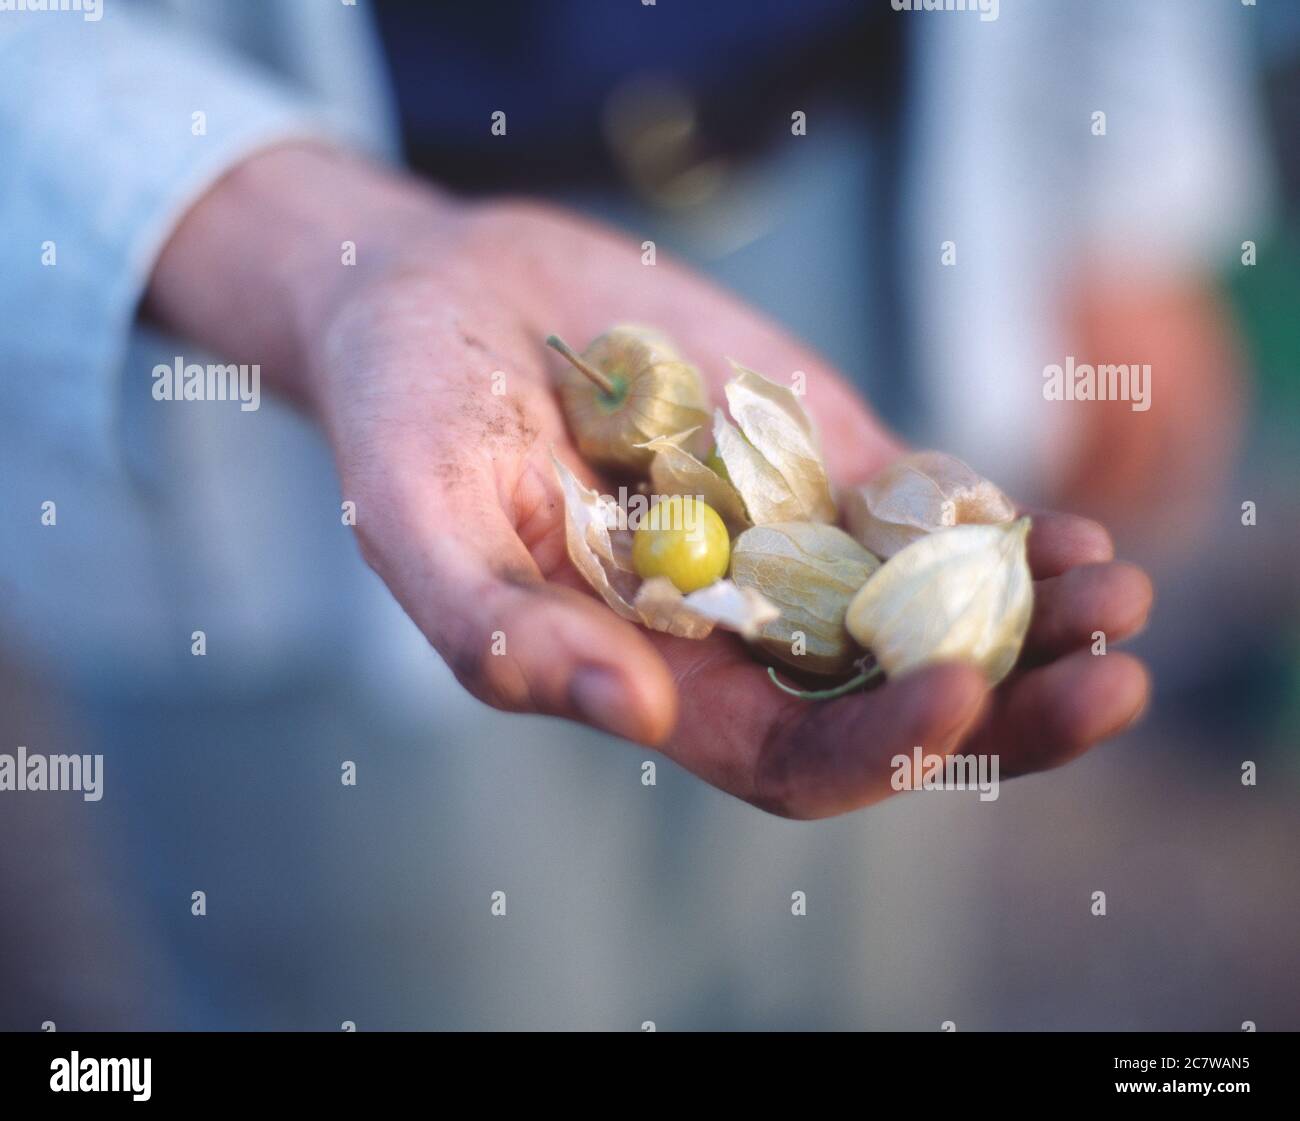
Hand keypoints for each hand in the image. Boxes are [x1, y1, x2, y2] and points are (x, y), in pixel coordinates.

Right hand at [149, 145, 1152, 818]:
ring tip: (1113, 591)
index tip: (958, 691)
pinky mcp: (821, 458)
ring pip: (938, 611)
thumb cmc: (409, 421)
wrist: (448, 297)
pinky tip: (1055, 529)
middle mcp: (742, 629)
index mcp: (657, 679)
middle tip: (1111, 677)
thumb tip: (635, 715)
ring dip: (1036, 618)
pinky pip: (929, 513)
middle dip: (1009, 705)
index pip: (792, 759)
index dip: (878, 745)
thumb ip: (500, 630)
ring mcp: (792, 541)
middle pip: (899, 704)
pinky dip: (1000, 530)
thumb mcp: (419, 522)